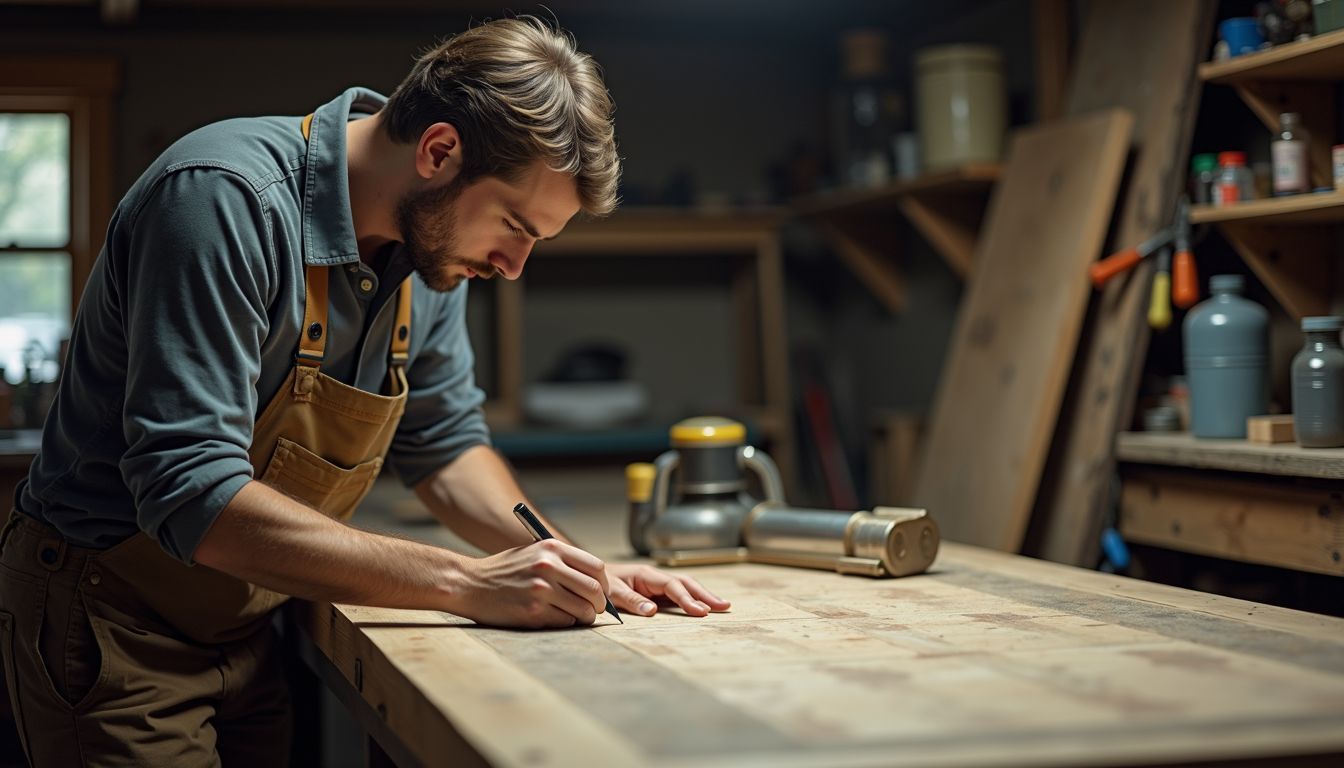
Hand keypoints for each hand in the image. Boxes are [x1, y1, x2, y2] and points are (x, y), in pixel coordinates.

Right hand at [452, 539, 608, 627]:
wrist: (469, 583)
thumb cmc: (504, 571)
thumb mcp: (533, 553)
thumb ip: (562, 562)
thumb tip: (596, 582)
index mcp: (551, 548)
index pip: (596, 567)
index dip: (604, 584)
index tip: (602, 593)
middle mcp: (548, 566)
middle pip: (594, 590)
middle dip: (599, 604)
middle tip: (595, 609)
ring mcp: (541, 590)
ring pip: (583, 610)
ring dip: (585, 617)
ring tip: (577, 616)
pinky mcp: (532, 612)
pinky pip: (565, 622)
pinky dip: (566, 623)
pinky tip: (555, 618)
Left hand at [605, 563, 730, 617]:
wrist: (591, 577)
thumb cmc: (601, 584)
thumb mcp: (612, 593)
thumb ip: (632, 602)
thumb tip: (653, 612)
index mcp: (646, 575)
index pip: (672, 586)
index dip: (687, 598)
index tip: (701, 611)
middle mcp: (655, 577)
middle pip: (686, 583)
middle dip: (705, 594)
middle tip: (724, 606)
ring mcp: (656, 584)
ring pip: (685, 587)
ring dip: (703, 596)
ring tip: (722, 606)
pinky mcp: (655, 592)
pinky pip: (677, 594)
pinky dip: (692, 599)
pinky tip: (703, 606)